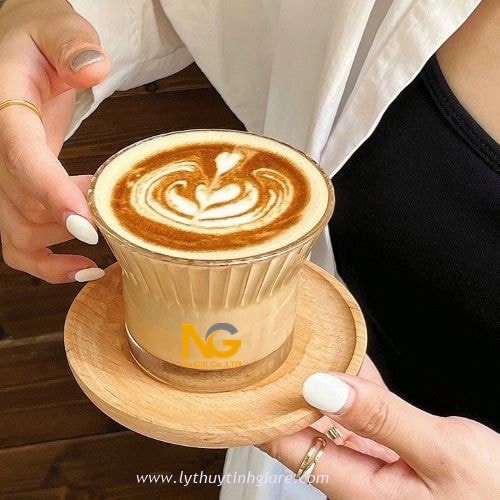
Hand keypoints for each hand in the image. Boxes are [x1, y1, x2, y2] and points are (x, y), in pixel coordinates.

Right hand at [0, 0, 109, 282]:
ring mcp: (0, 179)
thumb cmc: (38, 43)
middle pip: (24, 205)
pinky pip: (16, 245)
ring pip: (18, 233)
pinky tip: (85, 268)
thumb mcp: (55, 28)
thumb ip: (72, 45)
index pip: (22, 158)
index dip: (53, 193)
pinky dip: (47, 266)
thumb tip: (93, 70)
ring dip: (66, 242)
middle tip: (122, 214)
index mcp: (2, 112)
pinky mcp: (13, 195)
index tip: (87, 223)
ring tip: (112, 235)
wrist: (19, 58)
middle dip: (75, 217)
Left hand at [261, 370, 499, 498]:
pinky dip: (358, 384)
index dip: (265, 412)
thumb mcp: (442, 454)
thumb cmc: (495, 494)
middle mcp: (361, 479)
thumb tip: (322, 385)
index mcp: (361, 492)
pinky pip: (366, 413)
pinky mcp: (394, 450)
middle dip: (290, 392)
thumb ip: (380, 418)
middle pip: (307, 430)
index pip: (291, 448)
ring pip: (336, 417)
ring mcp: (376, 463)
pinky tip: (349, 358)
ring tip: (305, 346)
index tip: (249, 377)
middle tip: (273, 351)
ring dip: (323, 383)